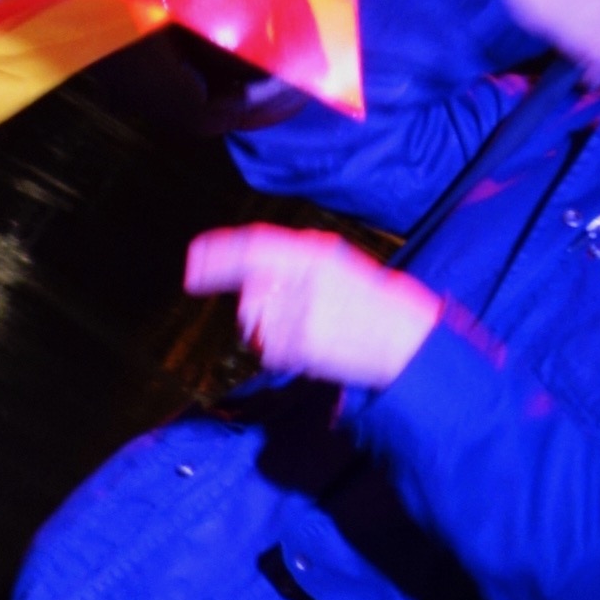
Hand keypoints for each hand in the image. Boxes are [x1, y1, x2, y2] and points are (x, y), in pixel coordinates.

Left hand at [186, 224, 442, 392]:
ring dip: (266, 333)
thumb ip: (296, 264)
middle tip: (273, 316)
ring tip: (306, 332)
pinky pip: (267, 351)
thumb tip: (249, 273)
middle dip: (251, 309)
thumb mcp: (338, 267)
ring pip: (253, 325)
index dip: (217, 252)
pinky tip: (310, 349)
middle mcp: (305, 278)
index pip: (253, 245)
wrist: (408, 339)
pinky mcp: (304, 343)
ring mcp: (302, 311)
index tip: (191, 261)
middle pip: (248, 295)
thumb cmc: (374, 304)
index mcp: (315, 252)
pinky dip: (279, 354)